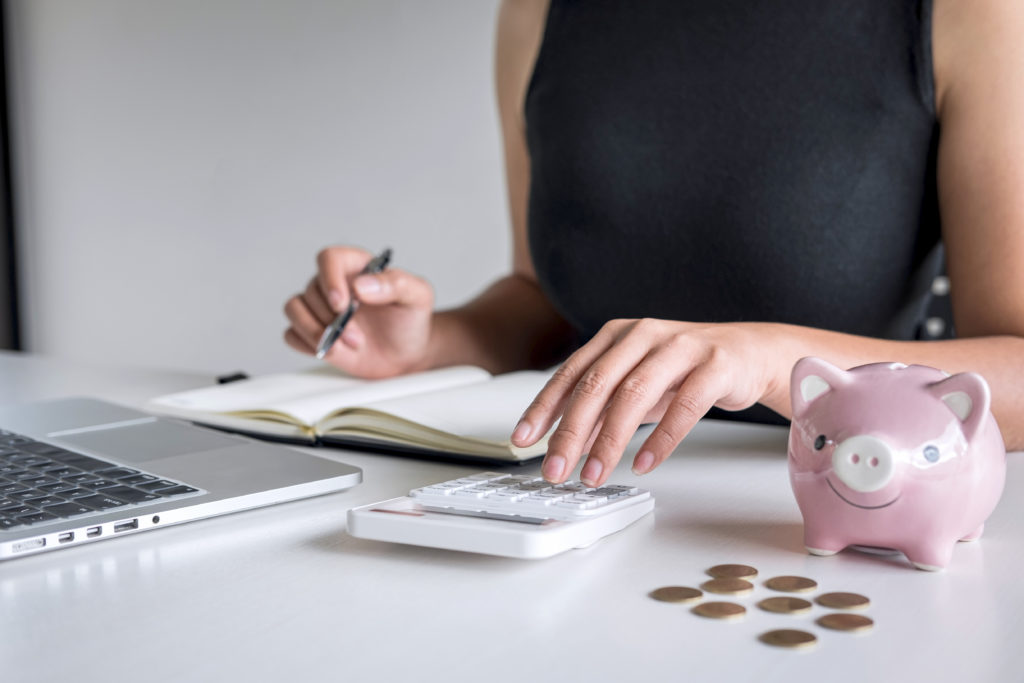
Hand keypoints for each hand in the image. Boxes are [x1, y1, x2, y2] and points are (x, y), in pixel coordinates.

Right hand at [284, 246, 434, 378]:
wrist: (407, 354)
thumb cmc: (411, 320)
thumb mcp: (417, 296)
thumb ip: (396, 284)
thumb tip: (362, 285)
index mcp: (357, 267)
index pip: (329, 258)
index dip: (330, 279)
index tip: (342, 304)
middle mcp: (335, 285)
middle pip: (310, 290)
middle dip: (332, 320)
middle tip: (357, 338)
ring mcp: (320, 309)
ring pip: (294, 309)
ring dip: (315, 331)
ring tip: (345, 346)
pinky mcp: (312, 333)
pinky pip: (291, 334)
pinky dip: (306, 344)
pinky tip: (331, 350)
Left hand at [511, 319, 783, 485]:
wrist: (752, 353)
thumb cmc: (687, 369)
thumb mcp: (637, 384)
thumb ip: (603, 407)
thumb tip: (565, 443)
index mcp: (617, 335)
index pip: (571, 373)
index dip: (544, 408)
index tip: (524, 440)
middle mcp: (644, 335)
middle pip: (597, 384)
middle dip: (571, 431)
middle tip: (554, 468)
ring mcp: (681, 347)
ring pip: (634, 395)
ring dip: (609, 441)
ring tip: (594, 475)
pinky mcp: (715, 365)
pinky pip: (684, 406)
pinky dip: (661, 440)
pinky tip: (643, 464)